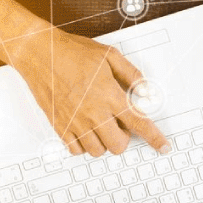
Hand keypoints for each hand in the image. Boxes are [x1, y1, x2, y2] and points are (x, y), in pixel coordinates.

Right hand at [12, 29, 170, 156]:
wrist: (39, 52)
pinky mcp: (59, 125)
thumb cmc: (72, 52)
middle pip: (118, 145)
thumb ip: (131, 75)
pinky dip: (83, 145)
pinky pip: (76, 149)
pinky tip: (85, 130)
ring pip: (97, 151)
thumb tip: (147, 91)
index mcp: (109, 95)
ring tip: (100, 125)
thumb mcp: (109, 55)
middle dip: (123, 139)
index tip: (163, 147)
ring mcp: (75, 121)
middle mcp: (93, 112)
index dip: (154, 138)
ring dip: (103, 142)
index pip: (139, 124)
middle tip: (118, 123)